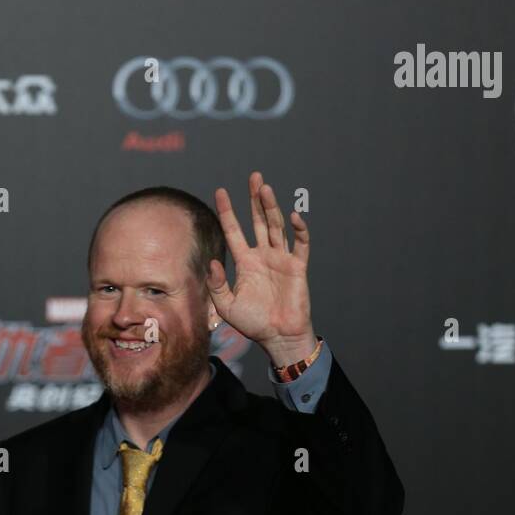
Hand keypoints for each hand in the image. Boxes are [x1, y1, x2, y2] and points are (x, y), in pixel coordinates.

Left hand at [207, 171, 315, 365]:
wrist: (278, 337)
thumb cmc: (253, 323)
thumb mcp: (227, 306)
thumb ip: (217, 285)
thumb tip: (213, 262)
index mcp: (246, 262)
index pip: (234, 230)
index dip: (227, 212)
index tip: (220, 192)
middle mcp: (263, 256)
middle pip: (259, 221)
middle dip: (255, 199)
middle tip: (254, 177)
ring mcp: (281, 259)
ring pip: (277, 227)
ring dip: (271, 207)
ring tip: (265, 188)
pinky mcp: (297, 267)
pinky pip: (300, 244)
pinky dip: (299, 231)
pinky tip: (294, 217)